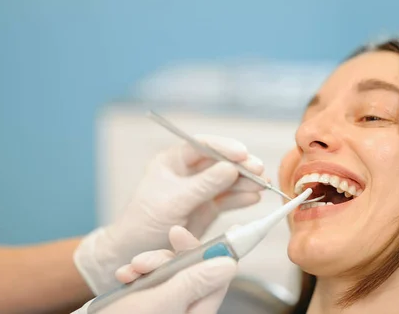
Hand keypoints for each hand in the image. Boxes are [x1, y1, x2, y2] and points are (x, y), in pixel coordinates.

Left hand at [75, 135, 263, 293]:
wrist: (134, 252)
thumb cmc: (143, 222)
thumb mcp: (172, 201)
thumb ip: (203, 185)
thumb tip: (231, 167)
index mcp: (173, 161)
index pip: (202, 146)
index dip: (224, 147)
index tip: (243, 153)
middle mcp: (188, 171)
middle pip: (220, 162)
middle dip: (240, 165)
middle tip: (259, 170)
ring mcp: (199, 190)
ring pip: (227, 180)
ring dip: (245, 181)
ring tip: (263, 186)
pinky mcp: (207, 208)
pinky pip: (228, 199)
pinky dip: (241, 198)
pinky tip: (254, 198)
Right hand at [109, 226, 235, 313]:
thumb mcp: (163, 300)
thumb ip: (195, 281)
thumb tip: (228, 263)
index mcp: (198, 312)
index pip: (217, 276)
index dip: (213, 251)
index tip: (207, 231)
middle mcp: (187, 309)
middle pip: (192, 270)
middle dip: (169, 257)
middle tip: (149, 255)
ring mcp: (168, 305)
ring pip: (169, 271)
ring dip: (148, 264)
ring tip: (130, 271)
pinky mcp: (149, 302)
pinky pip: (150, 280)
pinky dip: (137, 274)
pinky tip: (124, 276)